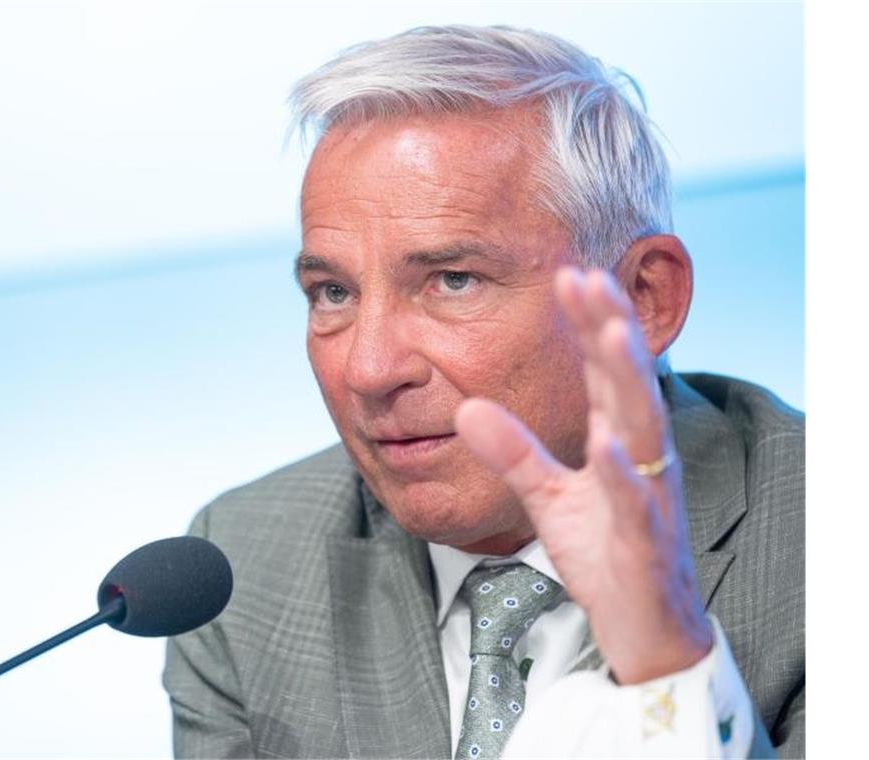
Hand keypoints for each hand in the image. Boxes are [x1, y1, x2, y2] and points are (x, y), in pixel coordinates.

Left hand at [454, 267, 711, 684]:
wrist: (642, 625)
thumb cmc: (605, 552)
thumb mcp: (547, 496)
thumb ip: (512, 451)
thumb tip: (463, 410)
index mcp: (619, 439)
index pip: (602, 370)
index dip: (588, 323)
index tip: (567, 273)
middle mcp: (641, 455)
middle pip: (627, 381)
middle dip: (611, 327)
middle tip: (589, 275)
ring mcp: (648, 494)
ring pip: (644, 428)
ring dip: (627, 378)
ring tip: (610, 332)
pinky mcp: (646, 540)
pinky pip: (635, 503)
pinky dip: (621, 473)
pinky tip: (606, 444)